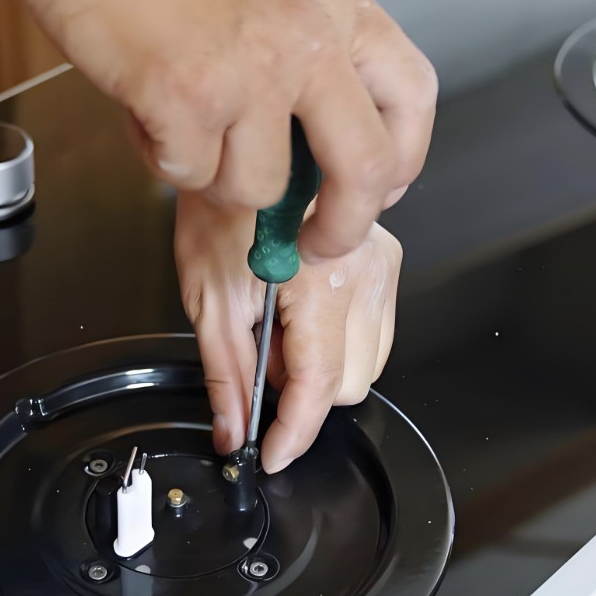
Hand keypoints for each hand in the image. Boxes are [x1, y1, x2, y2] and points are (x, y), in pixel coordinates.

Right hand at [13, 0, 435, 260]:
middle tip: (314, 240)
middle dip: (342, 225)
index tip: (380, 189)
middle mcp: (307, 37)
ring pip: (259, 187)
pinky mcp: (189, 100)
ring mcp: (251, 71)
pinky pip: (189, 176)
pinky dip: (163, 156)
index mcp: (338, 0)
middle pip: (365, 167)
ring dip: (217, 174)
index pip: (412, 96)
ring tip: (184, 118)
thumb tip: (326, 138)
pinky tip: (147, 104)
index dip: (402, 159)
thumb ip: (313, 43)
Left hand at [176, 192, 400, 471]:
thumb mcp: (208, 298)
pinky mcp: (386, 261)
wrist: (247, 142)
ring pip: (367, 364)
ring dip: (322, 365)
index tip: (271, 454)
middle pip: (348, 385)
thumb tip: (233, 430)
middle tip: (261, 354)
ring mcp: (382, 266)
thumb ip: (225, 374)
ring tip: (281, 324)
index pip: (319, 387)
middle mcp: (365, 273)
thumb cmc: (222, 206)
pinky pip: (375, 333)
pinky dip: (339, 340)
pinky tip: (305, 310)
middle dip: (302, 389)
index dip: (293, 433)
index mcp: (320, 281)